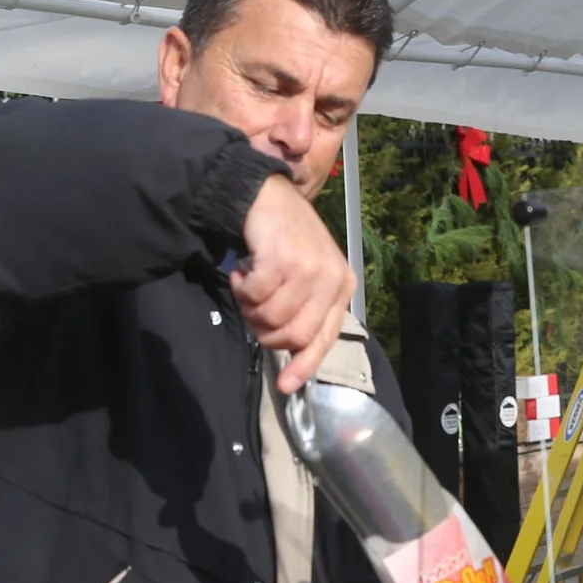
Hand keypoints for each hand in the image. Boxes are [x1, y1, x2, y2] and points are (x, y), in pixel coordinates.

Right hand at [237, 175, 356, 392]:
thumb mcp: (305, 279)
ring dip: (250, 308)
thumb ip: (303, 317)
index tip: (285, 386)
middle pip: (295, 335)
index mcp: (342, 287)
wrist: (266, 195)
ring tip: (248, 287)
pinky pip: (255, 295)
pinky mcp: (282, 257)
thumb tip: (292, 373)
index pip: (324, 338)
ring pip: (272, 317)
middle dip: (266, 332)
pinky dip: (241, 288)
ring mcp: (308, 267)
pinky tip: (241, 271)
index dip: (303, 366)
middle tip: (253, 312)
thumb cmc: (285, 241)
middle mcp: (331, 279)